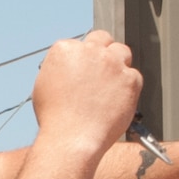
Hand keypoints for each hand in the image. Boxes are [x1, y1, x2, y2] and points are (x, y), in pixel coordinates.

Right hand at [31, 31, 141, 159]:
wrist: (71, 139)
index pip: (80, 44)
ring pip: (122, 52)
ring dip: (118, 64)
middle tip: (102, 71)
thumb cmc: (55, 119)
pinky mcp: (130, 79)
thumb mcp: (44, 85)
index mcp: (65, 49)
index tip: (85, 70)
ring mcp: (112, 63)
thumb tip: (68, 68)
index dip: (83, 58)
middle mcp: (90, 51)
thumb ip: (59, 69)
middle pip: (103, 40)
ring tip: (112, 85)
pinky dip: (128, 87)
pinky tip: (118, 100)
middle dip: (102, 52)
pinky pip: (134, 76)